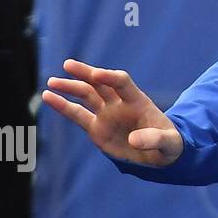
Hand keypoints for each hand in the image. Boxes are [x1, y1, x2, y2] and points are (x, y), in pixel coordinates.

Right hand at [41, 59, 182, 167]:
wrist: (159, 153)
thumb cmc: (168, 144)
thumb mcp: (168, 143)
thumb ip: (154, 139)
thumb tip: (133, 140)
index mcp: (138, 101)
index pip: (123, 83)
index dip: (111, 77)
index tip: (98, 74)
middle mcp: (119, 104)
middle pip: (101, 83)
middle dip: (86, 73)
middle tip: (68, 65)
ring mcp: (107, 114)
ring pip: (86, 95)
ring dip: (70, 87)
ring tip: (52, 82)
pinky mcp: (96, 128)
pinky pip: (77, 114)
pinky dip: (63, 106)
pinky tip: (48, 96)